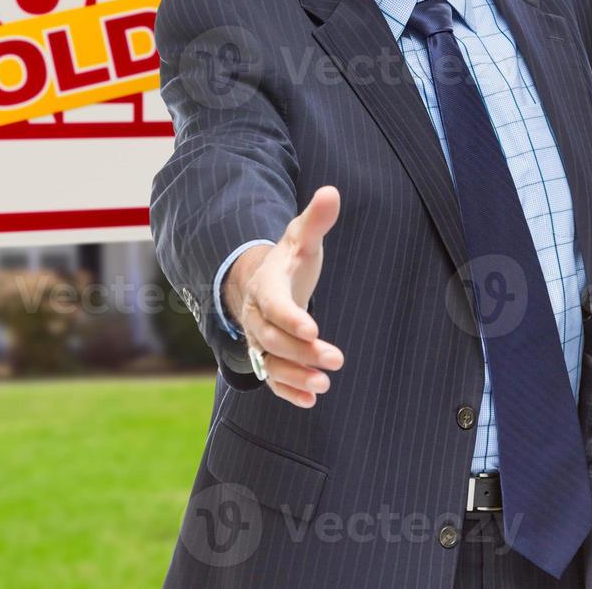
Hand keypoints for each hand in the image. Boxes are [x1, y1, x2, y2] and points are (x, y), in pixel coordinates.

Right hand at [224, 186, 344, 406]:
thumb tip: (332, 191)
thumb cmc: (289, 260)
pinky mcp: (268, 358)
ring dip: (295, 376)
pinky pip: (272, 379)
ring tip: (323, 385)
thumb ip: (316, 220)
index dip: (290, 318)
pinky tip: (311, 401)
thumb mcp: (301, 238)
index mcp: (265, 286)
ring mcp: (259, 340)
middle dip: (300, 350)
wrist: (263, 283)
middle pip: (270, 338)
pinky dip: (288, 391)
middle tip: (335, 358)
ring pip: (269, 363)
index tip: (314, 329)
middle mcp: (256, 316)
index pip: (273, 304)